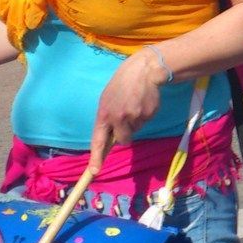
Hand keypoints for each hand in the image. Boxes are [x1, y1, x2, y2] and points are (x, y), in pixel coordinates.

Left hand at [90, 49, 168, 168]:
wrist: (144, 70)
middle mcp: (118, 118)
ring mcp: (134, 117)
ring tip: (135, 104)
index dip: (96, 157)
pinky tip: (144, 102)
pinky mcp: (148, 115)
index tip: (94, 172)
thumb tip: (111, 136)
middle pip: (123, 140)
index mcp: (104, 113)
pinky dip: (145, 115)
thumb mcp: (107, 98)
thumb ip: (107, 117)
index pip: (98, 140)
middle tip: (127, 117)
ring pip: (135, 130)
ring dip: (136, 122)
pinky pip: (145, 122)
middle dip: (126, 134)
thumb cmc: (122, 83)